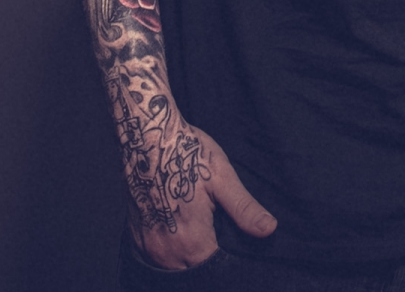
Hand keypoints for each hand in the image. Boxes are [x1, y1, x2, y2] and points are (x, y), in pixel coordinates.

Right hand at [129, 124, 276, 269]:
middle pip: (193, 269)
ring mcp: (147, 244)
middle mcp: (166, 250)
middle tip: (215, 231)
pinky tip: (177, 230)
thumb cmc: (186, 153)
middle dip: (206, 259)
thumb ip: (243, 209)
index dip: (227, 260)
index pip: (214, 269)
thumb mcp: (223, 178)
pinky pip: (156, 255)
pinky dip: (168, 250)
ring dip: (186, 257)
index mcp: (191, 241)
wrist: (146, 135)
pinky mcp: (135, 234)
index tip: (231, 245)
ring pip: (173, 266)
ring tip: (198, 231)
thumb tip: (269, 230)